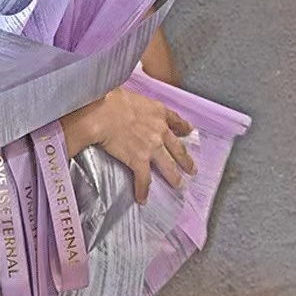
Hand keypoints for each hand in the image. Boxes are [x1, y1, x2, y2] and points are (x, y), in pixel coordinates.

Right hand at [62, 87, 195, 203]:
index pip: (176, 121)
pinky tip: (142, 198)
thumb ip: (139, 106)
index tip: (189, 132)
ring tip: (178, 185)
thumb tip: (129, 108)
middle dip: (186, 160)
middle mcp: (160, 131)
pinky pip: (144, 179)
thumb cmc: (111, 99)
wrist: (103, 113)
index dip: (184, 128)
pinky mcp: (139, 160)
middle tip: (192, 169)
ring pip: (168, 166)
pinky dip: (143, 190)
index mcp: (158, 112)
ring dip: (174, 177)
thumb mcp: (132, 97)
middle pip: (178, 149)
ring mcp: (152, 147)